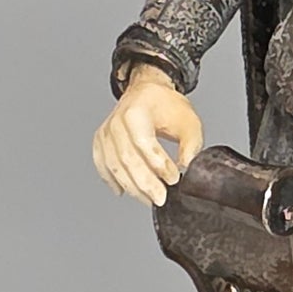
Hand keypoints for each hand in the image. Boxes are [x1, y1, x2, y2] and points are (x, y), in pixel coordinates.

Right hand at [92, 65, 203, 205]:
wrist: (147, 92)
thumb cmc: (166, 105)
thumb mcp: (188, 121)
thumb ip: (191, 145)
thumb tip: (187, 167)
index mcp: (137, 111)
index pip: (144, 142)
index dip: (158, 164)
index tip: (173, 178)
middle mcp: (117, 121)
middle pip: (126, 157)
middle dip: (144, 183)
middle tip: (160, 198)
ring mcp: (106, 131)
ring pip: (113, 165)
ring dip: (131, 186)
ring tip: (148, 199)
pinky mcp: (101, 141)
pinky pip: (102, 164)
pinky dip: (112, 180)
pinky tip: (124, 191)